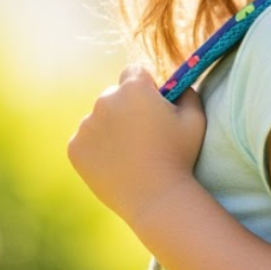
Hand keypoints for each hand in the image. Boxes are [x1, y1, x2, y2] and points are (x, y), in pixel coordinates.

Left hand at [67, 64, 205, 228]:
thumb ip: (188, 93)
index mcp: (134, 89)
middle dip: (126, 108)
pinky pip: (86, 140)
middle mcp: (105, 101)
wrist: (156, 197)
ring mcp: (86, 125)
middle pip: (114, 95)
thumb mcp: (196, 120)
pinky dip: (97, 149)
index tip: (153, 105)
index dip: (146, 86)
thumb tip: (180, 85)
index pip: (134, 71)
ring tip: (130, 154)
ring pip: (98, 119)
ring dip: (110, 129)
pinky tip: (116, 164)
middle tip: (143, 135)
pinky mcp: (75, 147)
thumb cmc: (180, 157)